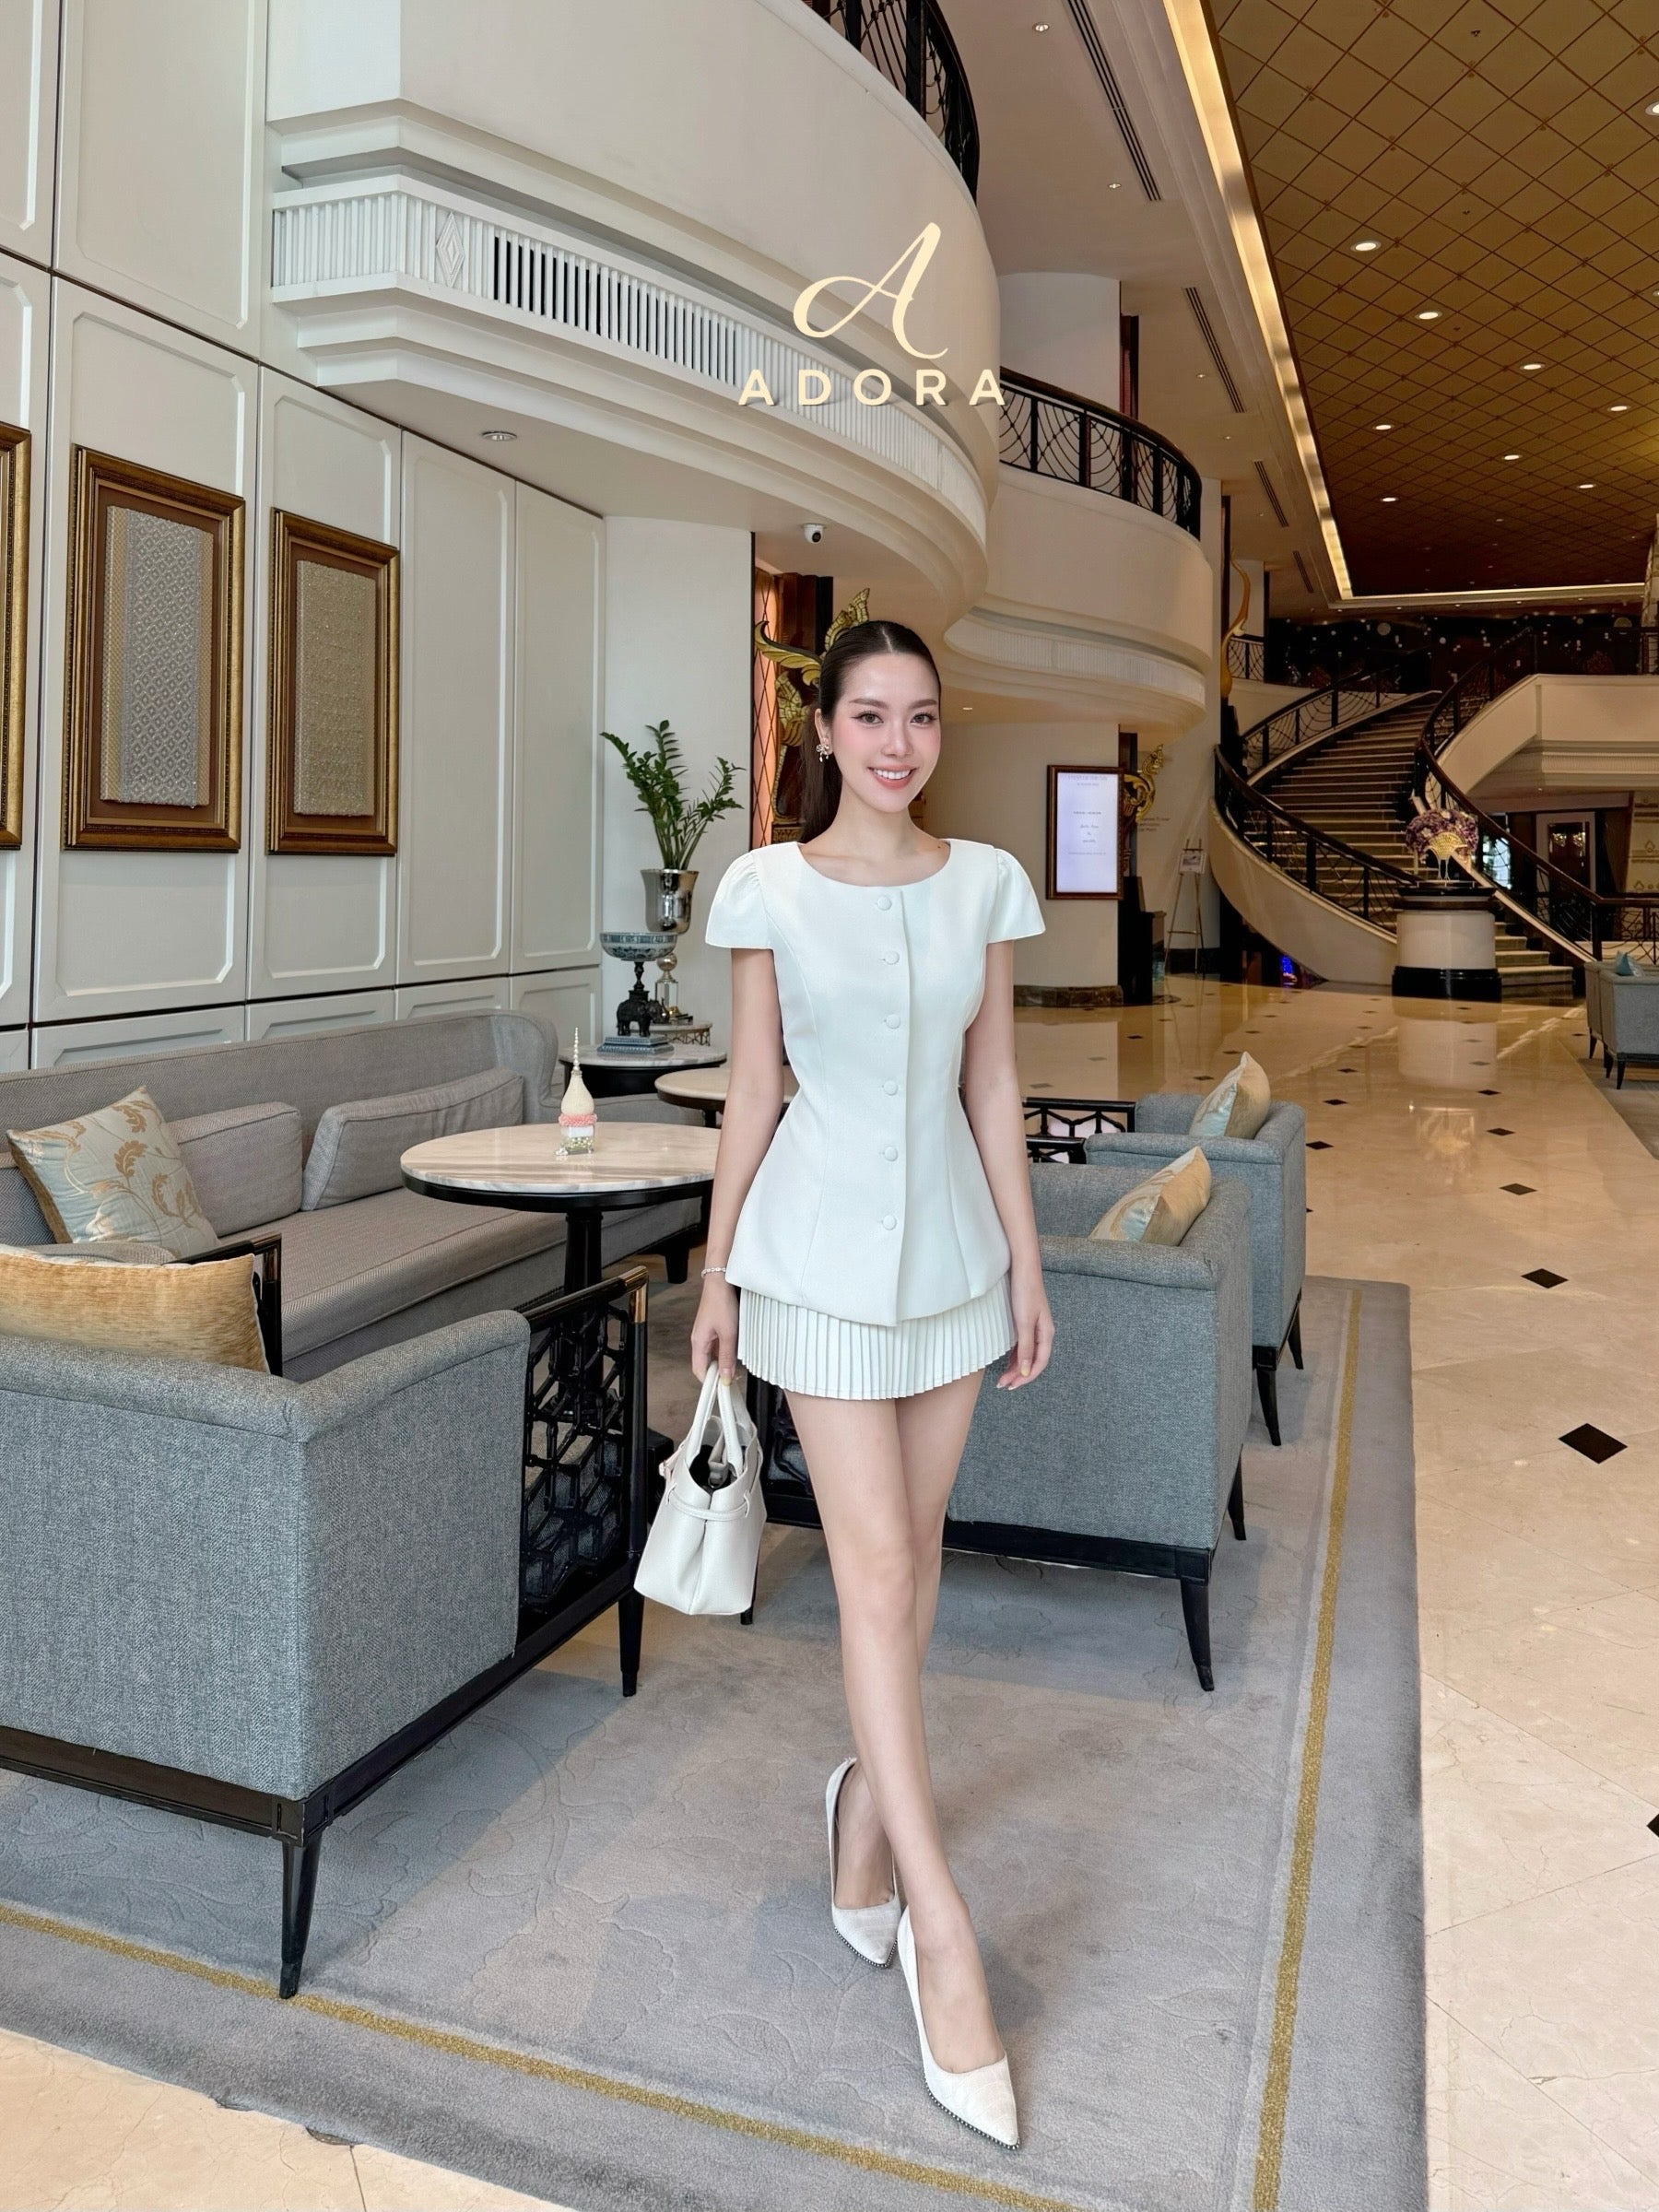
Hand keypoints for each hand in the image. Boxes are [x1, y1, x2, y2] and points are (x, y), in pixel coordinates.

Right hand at [690, 1275, 739, 1379]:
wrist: (721, 1282)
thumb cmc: (721, 1304)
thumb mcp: (728, 1334)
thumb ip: (727, 1357)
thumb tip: (725, 1377)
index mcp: (698, 1343)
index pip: (700, 1370)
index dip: (710, 1382)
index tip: (723, 1388)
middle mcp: (699, 1340)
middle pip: (705, 1364)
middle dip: (717, 1373)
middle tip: (733, 1378)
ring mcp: (705, 1334)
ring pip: (711, 1356)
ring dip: (722, 1362)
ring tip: (736, 1367)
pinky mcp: (712, 1328)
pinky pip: (716, 1346)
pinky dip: (724, 1352)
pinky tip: (735, 1352)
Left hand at [996, 1267, 1052, 1389]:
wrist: (1023, 1268)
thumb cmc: (1025, 1292)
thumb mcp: (1024, 1323)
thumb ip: (1025, 1348)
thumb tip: (1026, 1370)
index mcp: (1047, 1334)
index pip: (1039, 1363)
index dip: (1026, 1377)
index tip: (1012, 1385)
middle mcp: (1044, 1333)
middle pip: (1033, 1360)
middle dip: (1019, 1374)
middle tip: (1003, 1384)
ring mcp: (1036, 1327)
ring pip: (1027, 1354)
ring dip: (1016, 1366)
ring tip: (1003, 1377)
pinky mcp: (1027, 1321)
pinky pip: (1023, 1344)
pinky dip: (1015, 1355)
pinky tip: (1007, 1360)